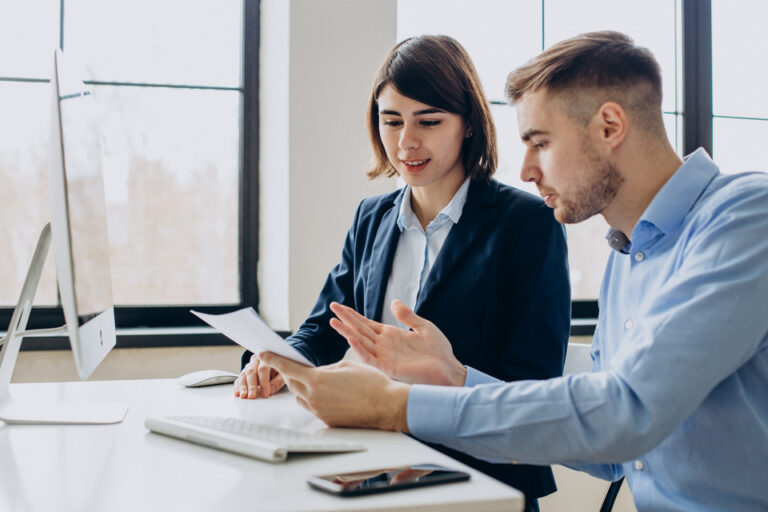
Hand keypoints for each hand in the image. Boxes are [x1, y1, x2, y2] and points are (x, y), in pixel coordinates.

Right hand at [233, 354, 285, 398]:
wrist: (276, 363)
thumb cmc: (281, 367)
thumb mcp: (283, 372)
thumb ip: (278, 381)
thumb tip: (271, 390)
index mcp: (266, 357)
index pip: (262, 369)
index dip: (264, 382)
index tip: (266, 393)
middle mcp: (256, 360)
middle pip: (251, 372)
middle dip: (251, 385)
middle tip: (252, 396)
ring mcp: (249, 366)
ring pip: (244, 375)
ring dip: (242, 386)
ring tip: (243, 396)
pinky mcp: (245, 372)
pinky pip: (239, 378)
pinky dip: (237, 386)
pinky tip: (237, 393)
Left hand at [258, 352, 409, 430]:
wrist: (387, 406)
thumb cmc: (371, 383)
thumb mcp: (345, 365)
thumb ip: (325, 369)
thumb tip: (317, 373)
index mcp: (317, 380)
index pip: (287, 368)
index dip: (273, 360)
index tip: (262, 354)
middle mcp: (314, 397)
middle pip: (292, 383)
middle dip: (291, 373)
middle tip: (293, 365)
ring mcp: (319, 411)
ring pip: (301, 397)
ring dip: (303, 387)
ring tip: (317, 380)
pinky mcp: (327, 421)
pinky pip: (313, 407)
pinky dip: (315, 398)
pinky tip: (329, 394)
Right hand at [328, 300, 466, 385]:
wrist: (448, 370)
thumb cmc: (439, 351)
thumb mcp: (423, 327)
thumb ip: (407, 315)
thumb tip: (394, 301)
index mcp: (391, 335)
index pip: (367, 323)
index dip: (354, 315)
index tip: (340, 306)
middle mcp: (384, 345)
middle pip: (360, 330)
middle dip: (346, 318)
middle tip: (332, 306)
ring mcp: (384, 356)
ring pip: (361, 342)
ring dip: (347, 332)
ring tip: (333, 321)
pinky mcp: (388, 367)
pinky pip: (370, 357)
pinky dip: (360, 348)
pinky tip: (351, 338)